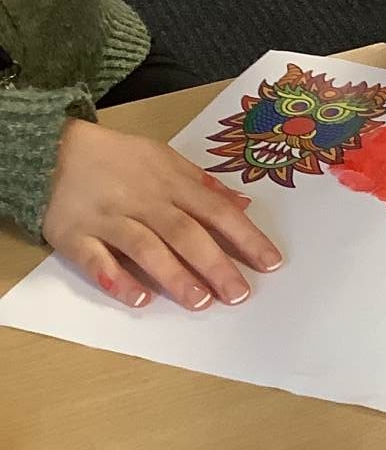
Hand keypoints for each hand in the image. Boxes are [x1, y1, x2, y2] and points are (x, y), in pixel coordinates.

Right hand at [41, 120, 282, 309]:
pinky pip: (96, 259)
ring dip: (174, 275)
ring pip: (145, 247)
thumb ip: (202, 184)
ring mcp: (108, 219)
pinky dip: (117, 278)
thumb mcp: (165, 158)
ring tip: (199, 301)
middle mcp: (144, 202)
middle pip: (185, 233)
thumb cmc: (117, 158)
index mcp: (171, 184)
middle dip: (215, 264)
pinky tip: (139, 299)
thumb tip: (243, 205)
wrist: (51, 148)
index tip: (271, 263)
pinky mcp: (75, 235)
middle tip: (239, 294)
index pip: (216, 212)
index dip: (245, 237)